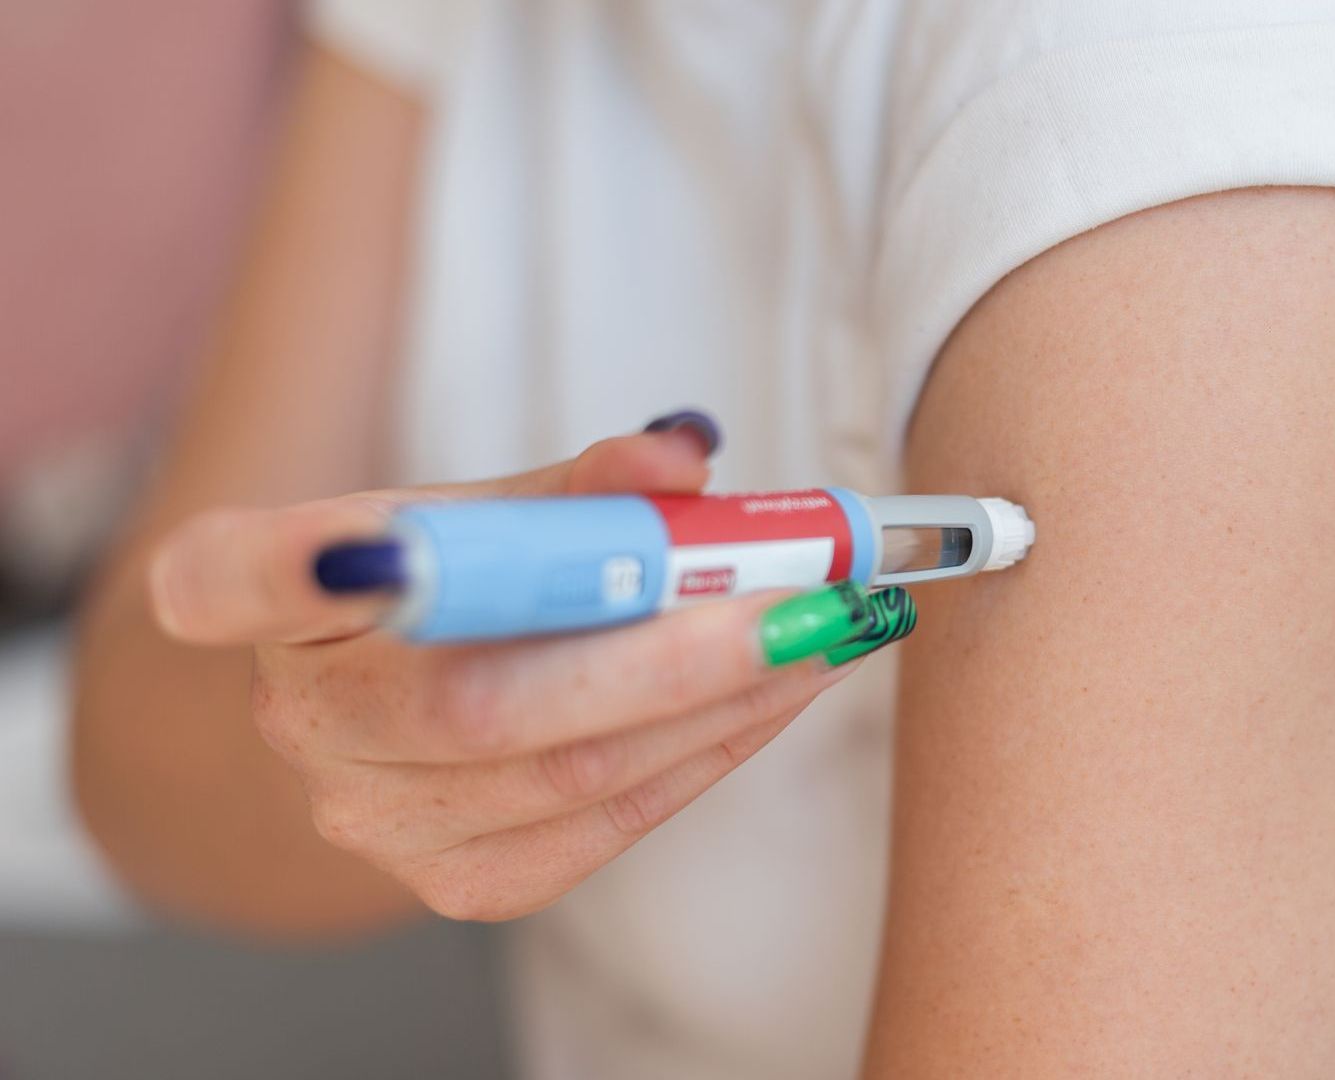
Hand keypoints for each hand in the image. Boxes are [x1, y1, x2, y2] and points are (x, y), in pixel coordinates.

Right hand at [144, 420, 911, 921]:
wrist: (416, 704)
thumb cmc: (461, 581)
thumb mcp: (493, 507)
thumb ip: (581, 483)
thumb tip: (688, 454)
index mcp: (272, 594)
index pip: (229, 582)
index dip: (284, 568)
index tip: (364, 541)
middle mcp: (301, 722)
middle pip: (483, 704)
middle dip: (680, 652)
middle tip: (814, 600)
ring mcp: (373, 820)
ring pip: (574, 776)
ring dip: (730, 704)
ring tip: (830, 635)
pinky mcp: (460, 882)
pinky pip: (609, 827)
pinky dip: (711, 754)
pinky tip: (775, 698)